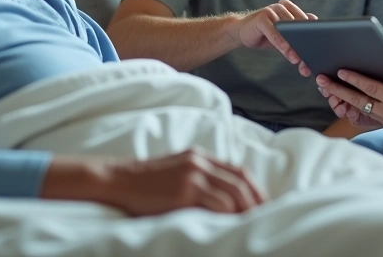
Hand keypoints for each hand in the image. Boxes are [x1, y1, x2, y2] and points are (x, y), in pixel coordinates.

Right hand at [45, 150, 265, 215]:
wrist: (116, 180)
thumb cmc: (143, 184)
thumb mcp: (174, 172)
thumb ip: (196, 179)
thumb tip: (219, 201)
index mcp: (199, 156)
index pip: (237, 170)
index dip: (254, 188)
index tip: (263, 204)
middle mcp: (200, 161)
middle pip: (240, 179)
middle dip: (257, 200)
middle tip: (266, 217)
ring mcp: (193, 174)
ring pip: (234, 191)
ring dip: (247, 209)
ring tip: (253, 223)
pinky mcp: (186, 189)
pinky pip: (218, 202)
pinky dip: (230, 214)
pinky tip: (233, 225)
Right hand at [235, 0, 314, 75]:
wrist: (241, 32)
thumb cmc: (266, 34)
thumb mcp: (284, 36)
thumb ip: (298, 37)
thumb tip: (316, 50)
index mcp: (292, 10)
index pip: (308, 22)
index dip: (314, 37)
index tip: (319, 51)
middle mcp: (283, 7)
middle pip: (298, 27)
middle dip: (303, 45)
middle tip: (308, 60)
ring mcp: (272, 10)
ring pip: (287, 31)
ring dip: (292, 46)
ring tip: (297, 59)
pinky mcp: (262, 17)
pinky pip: (273, 32)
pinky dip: (280, 43)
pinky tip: (286, 52)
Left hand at [316, 58, 382, 137]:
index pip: (371, 89)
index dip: (354, 79)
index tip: (339, 71)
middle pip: (359, 101)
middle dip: (338, 90)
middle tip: (321, 81)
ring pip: (361, 109)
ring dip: (344, 100)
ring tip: (328, 90)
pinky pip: (368, 117)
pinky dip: (356, 109)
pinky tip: (346, 101)